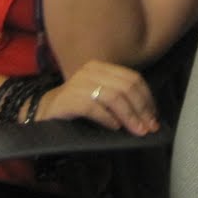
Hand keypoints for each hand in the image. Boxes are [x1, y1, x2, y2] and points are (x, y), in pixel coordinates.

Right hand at [35, 60, 158, 135]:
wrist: (43, 113)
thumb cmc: (76, 108)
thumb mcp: (101, 98)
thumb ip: (120, 100)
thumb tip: (147, 116)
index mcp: (101, 67)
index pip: (132, 78)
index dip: (147, 98)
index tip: (154, 117)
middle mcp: (90, 71)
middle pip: (126, 87)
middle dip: (141, 109)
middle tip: (148, 127)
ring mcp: (78, 83)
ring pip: (113, 96)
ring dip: (129, 116)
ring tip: (136, 130)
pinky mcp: (68, 99)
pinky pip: (94, 107)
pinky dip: (108, 118)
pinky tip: (114, 127)